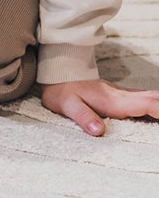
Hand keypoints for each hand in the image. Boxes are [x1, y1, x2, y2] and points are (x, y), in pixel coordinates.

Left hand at [41, 79, 158, 135]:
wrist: (57, 75)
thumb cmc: (62, 92)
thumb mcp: (67, 105)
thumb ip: (84, 117)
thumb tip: (99, 131)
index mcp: (115, 101)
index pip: (147, 105)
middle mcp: (124, 96)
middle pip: (156, 99)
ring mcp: (124, 94)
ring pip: (153, 97)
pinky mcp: (122, 96)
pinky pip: (147, 99)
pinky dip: (158, 104)